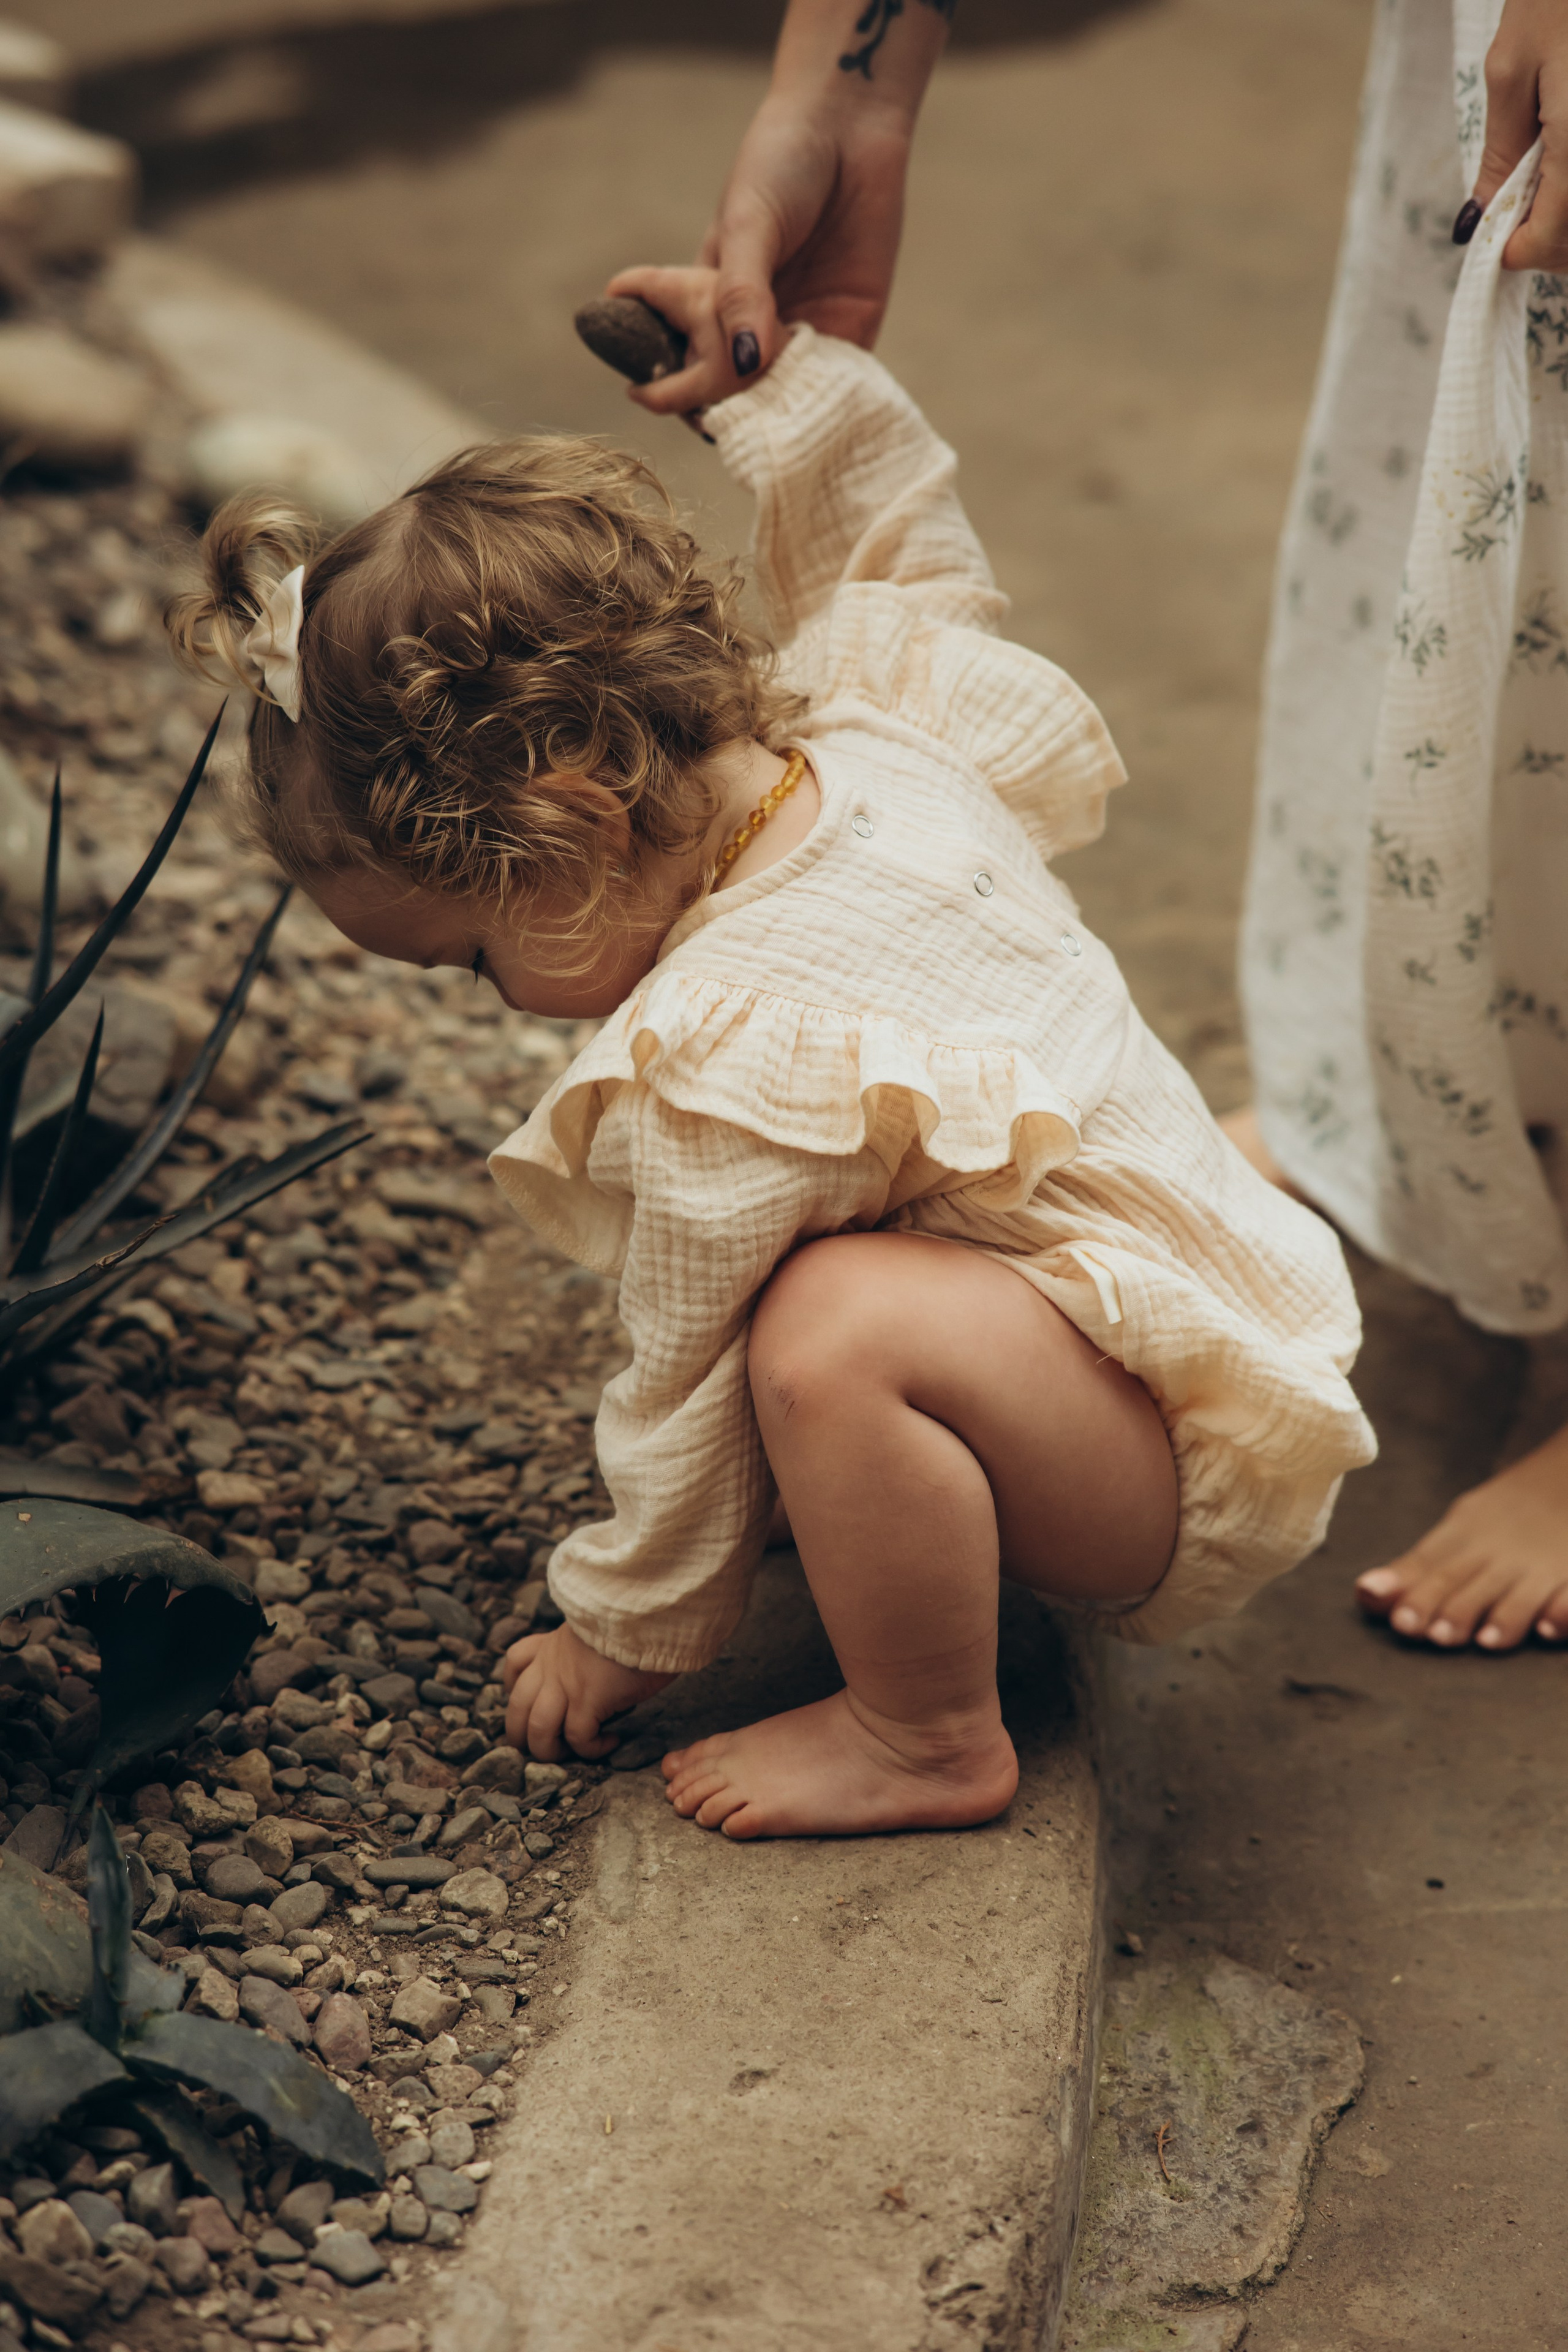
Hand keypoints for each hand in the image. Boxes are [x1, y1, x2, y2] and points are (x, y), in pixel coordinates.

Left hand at [501, 1620, 673, 1759]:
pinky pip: (579, 1738)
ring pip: (538, 1729)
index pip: (515, 1662)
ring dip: (551, 1751)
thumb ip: (584, 1648)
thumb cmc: (637, 1622)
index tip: (532, 1704)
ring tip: (573, 1752)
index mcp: (553, 1643)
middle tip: (545, 1748)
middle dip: (522, 1736)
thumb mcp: (600, 1628)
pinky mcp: (589, 1699)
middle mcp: (552, 1663)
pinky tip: (612, 1741)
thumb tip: (594, 1674)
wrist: (651, 1614)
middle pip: (517, 1707)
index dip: (514, 1689)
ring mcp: (567, 1682)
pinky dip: (593, 1749)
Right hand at [624, 90, 915, 414]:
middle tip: (724, 417)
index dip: (670, 384)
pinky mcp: (851, 330)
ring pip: (783, 396)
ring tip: (771, 425)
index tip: (651, 397)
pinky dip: (827, 403)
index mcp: (711, 298)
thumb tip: (743, 364)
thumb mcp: (748, 226)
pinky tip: (818, 412)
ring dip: (778, 414)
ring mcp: (802, 331)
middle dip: (726, 409)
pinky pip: (836, 384)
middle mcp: (754, 324)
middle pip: (731, 390)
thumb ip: (742, 294)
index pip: (682, 358)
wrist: (850, 127)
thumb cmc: (781, 162)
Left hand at [1469, 0, 1567, 268]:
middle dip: (1544, 242)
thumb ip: (1501, 150)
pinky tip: (1560, 169)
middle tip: (1514, 218)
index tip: (1491, 237)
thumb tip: (1480, 215)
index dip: (1514, 251)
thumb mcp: (1512, 68)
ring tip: (1536, 194)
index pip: (1547, 241)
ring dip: (1563, 221)